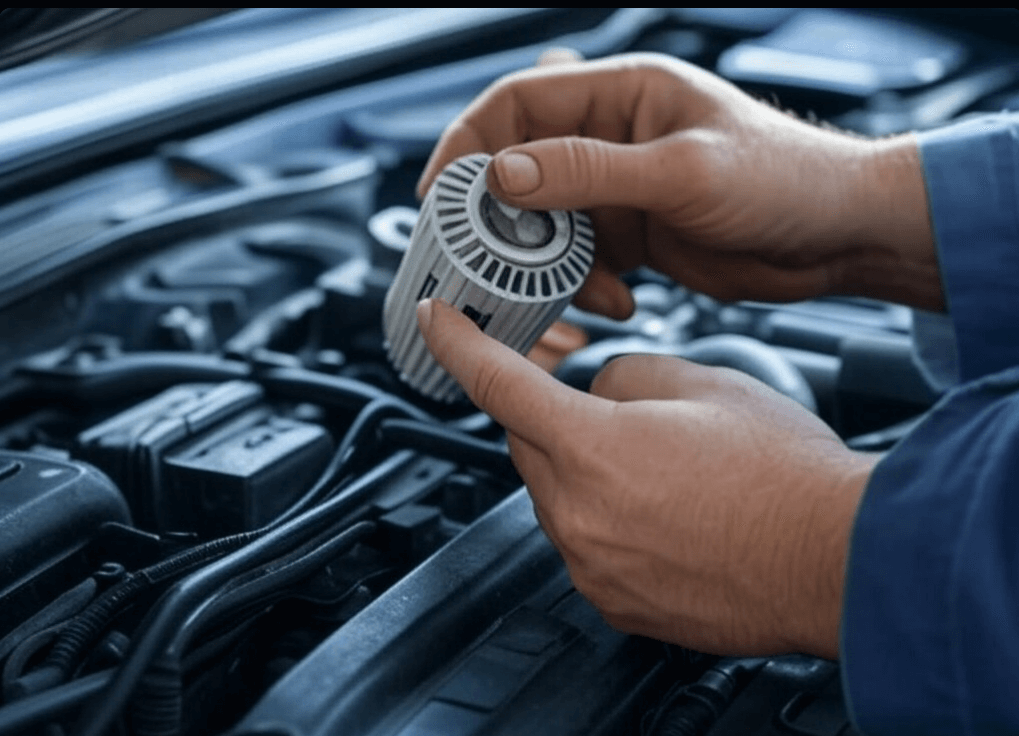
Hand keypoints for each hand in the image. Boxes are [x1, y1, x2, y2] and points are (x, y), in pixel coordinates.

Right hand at [418, 52, 941, 313]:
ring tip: (584, 289)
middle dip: (504, 219)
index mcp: (623, 94)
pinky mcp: (635, 236)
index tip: (440, 193)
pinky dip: (586, 287)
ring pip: (548, 225)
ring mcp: (622, 190)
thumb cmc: (787, 177)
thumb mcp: (681, 171)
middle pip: (522, 170)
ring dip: (551, 265)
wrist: (837, 237)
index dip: (468, 144)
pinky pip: (582, 261)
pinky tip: (620, 301)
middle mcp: (614, 138)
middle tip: (489, 259)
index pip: (518, 104)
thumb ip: (589, 171)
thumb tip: (505, 172)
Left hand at [418, 298, 877, 657]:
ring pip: (552, 496)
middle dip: (544, 413)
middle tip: (589, 398)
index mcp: (592, 447)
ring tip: (650, 462)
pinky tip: (655, 507)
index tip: (438, 323)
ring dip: (577, 468)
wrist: (838, 560)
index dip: (458, 344)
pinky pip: (581, 545)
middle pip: (523, 443)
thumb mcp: (701, 383)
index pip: (497, 383)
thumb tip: (598, 390)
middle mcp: (578, 514)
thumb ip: (625, 376)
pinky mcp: (614, 601)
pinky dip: (600, 517)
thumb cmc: (785, 474)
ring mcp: (593, 566)